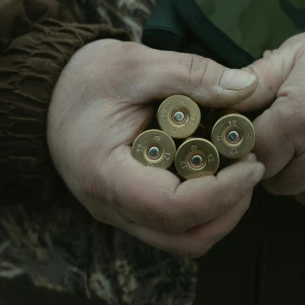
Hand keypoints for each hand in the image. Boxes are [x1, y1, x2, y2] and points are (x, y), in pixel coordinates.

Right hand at [47, 40, 263, 255]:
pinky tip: (219, 170)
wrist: (52, 91)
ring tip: (240, 169)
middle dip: (230, 207)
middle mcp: (110, 207)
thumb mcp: (137, 63)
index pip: (172, 208)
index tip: (252, 162)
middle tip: (253, 164)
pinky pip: (175, 226)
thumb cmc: (87, 76)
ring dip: (221, 213)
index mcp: (105, 174)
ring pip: (183, 240)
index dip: (222, 192)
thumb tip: (247, 88)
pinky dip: (206, 208)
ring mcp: (121, 213)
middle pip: (184, 238)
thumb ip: (191, 74)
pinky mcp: (133, 208)